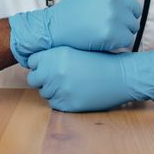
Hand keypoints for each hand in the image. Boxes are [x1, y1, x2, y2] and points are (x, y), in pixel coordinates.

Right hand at [8, 0, 140, 65]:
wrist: (56, 27)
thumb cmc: (73, 8)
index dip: (123, 6)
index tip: (111, 12)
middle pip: (135, 11)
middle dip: (126, 18)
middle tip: (109, 23)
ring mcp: (113, 17)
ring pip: (133, 26)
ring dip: (123, 31)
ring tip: (107, 31)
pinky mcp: (111, 34)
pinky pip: (128, 40)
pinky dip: (119, 42)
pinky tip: (106, 40)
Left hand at [27, 46, 153, 111]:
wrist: (120, 77)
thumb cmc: (101, 60)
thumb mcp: (75, 49)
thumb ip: (55, 54)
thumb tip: (37, 61)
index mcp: (56, 54)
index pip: (32, 61)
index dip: (40, 63)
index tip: (48, 65)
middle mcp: (54, 72)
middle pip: (34, 78)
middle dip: (42, 77)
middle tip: (57, 76)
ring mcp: (59, 89)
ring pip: (44, 92)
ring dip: (53, 89)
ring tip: (70, 83)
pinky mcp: (66, 105)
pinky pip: (54, 103)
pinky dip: (61, 99)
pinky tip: (74, 92)